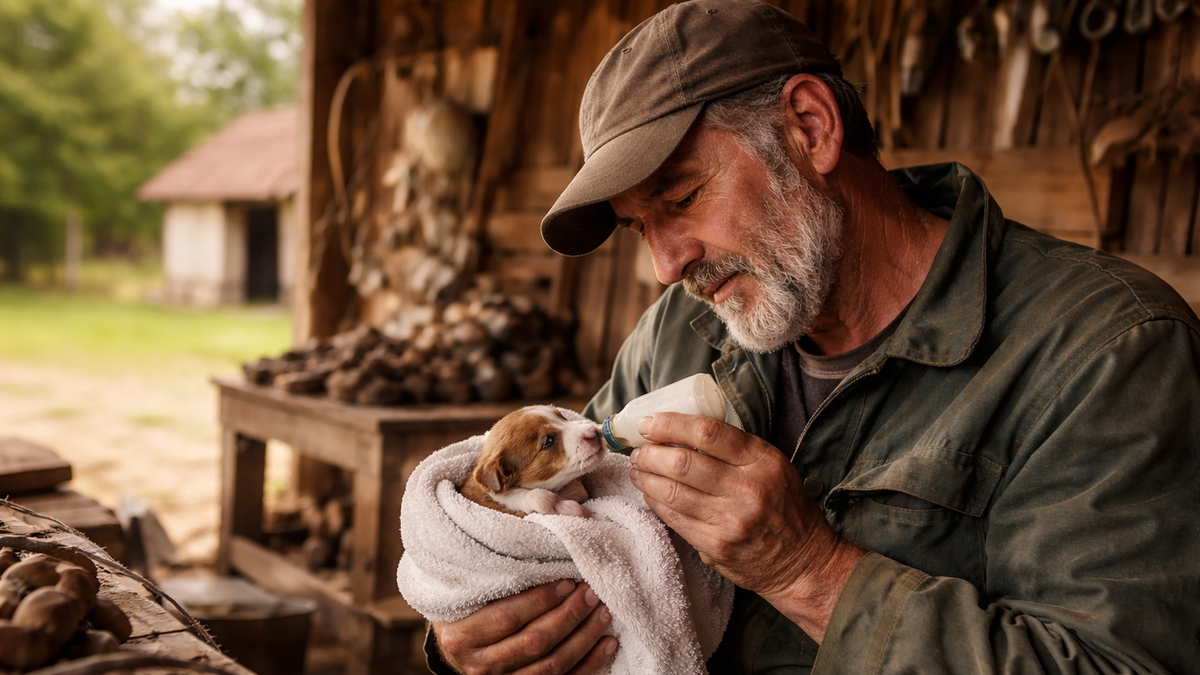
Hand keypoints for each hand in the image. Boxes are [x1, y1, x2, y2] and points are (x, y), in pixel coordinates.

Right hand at [432, 580, 617, 674]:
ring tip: (603, 612)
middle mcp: (479, 664)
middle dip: (568, 615)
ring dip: (584, 638)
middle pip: (533, 641)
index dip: (540, 599)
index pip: (506, 617)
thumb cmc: (467, 606)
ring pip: (551, 665)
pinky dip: (589, 664)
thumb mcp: (471, 585)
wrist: (456, 646)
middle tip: (591, 592)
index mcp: (461, 634)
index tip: (566, 580)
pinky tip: (607, 643)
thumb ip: (499, 563)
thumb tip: (548, 527)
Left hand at [629, 412, 864, 642]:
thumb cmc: (786, 508)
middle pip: (683, 462)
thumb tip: (684, 431)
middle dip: (650, 453)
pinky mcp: (716, 546)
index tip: (650, 423)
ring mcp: (730, 520)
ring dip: (646, 477)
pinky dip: (655, 502)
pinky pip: (674, 519)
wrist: (803, 563)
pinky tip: (649, 493)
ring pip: (672, 491)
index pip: (708, 433)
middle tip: (638, 449)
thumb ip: (736, 449)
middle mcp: (747, 489)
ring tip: (638, 469)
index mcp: (763, 461)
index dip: (671, 424)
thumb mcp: (774, 466)